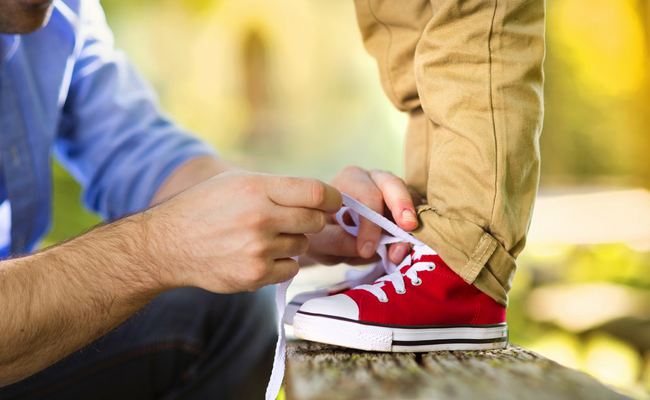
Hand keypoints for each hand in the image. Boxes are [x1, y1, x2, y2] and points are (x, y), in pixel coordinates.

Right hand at [147, 171, 341, 292]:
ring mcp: (258, 249)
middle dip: (310, 220)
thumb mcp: (236, 182)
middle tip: (291, 221)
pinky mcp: (256, 275)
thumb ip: (277, 187)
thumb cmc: (205, 208)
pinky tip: (259, 256)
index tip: (332, 203)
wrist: (167, 244)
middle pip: (316, 221)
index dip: (332, 199)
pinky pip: (291, 268)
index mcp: (257, 189)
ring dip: (291, 242)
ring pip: (303, 245)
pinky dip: (281, 263)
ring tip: (262, 238)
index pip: (317, 193)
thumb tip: (321, 197)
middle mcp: (260, 218)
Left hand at [306, 166, 422, 265]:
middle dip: (402, 206)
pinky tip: (409, 247)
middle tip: (408, 228)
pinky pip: (418, 214)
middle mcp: (373, 179)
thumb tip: (365, 249)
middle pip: (393, 184)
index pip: (366, 196)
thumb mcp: (318, 240)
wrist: (327, 234)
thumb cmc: (321, 231)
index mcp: (349, 180)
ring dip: (410, 227)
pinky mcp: (405, 207)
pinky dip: (417, 231)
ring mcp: (393, 192)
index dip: (370, 224)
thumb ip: (336, 241)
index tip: (366, 251)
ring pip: (410, 200)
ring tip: (401, 251)